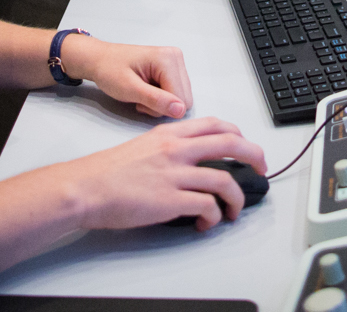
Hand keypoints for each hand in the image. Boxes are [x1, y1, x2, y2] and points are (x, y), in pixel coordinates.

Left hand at [61, 35, 193, 117]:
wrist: (99, 59)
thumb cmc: (109, 71)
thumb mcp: (129, 89)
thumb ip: (156, 100)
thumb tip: (180, 110)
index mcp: (168, 59)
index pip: (181, 99)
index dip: (160, 107)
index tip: (139, 101)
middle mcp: (176, 57)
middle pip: (184, 99)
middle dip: (162, 105)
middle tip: (139, 98)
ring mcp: (175, 62)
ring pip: (180, 98)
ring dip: (160, 103)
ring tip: (141, 93)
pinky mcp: (172, 68)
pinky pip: (175, 93)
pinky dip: (161, 98)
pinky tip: (146, 90)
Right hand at [63, 117, 267, 230]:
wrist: (86, 187)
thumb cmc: (107, 171)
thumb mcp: (143, 146)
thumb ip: (169, 148)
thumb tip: (190, 161)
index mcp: (169, 134)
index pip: (215, 125)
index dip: (238, 135)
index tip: (245, 147)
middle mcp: (176, 150)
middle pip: (231, 144)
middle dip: (254, 157)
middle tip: (260, 170)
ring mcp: (175, 174)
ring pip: (224, 180)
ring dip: (236, 198)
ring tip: (233, 211)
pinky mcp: (170, 200)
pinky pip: (207, 205)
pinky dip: (214, 216)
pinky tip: (207, 222)